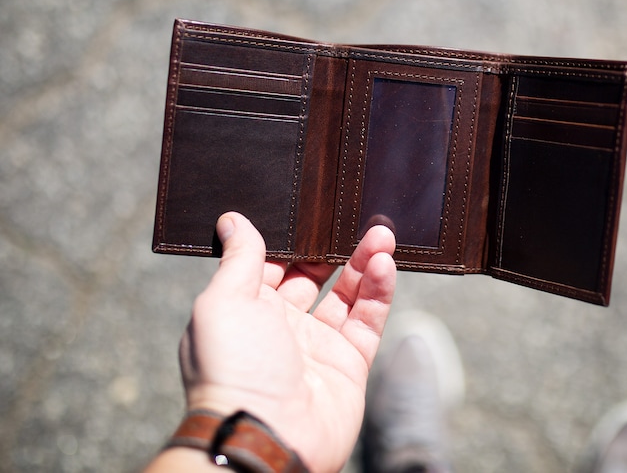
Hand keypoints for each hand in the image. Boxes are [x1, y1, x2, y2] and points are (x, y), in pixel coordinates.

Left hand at [149, 211, 395, 472]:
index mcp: (245, 311)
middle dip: (332, 248)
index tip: (311, 210)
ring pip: (346, 294)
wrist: (265, 435)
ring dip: (364, 263)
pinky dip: (378, 292)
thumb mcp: (223, 301)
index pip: (271, 265)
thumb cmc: (232, 369)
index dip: (291, 239)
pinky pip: (367, 320)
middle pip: (312, 276)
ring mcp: (317, 346)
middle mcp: (281, 328)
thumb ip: (238, 260)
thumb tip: (232, 220)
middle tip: (352, 218)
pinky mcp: (349, 364)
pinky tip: (384, 264)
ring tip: (381, 234)